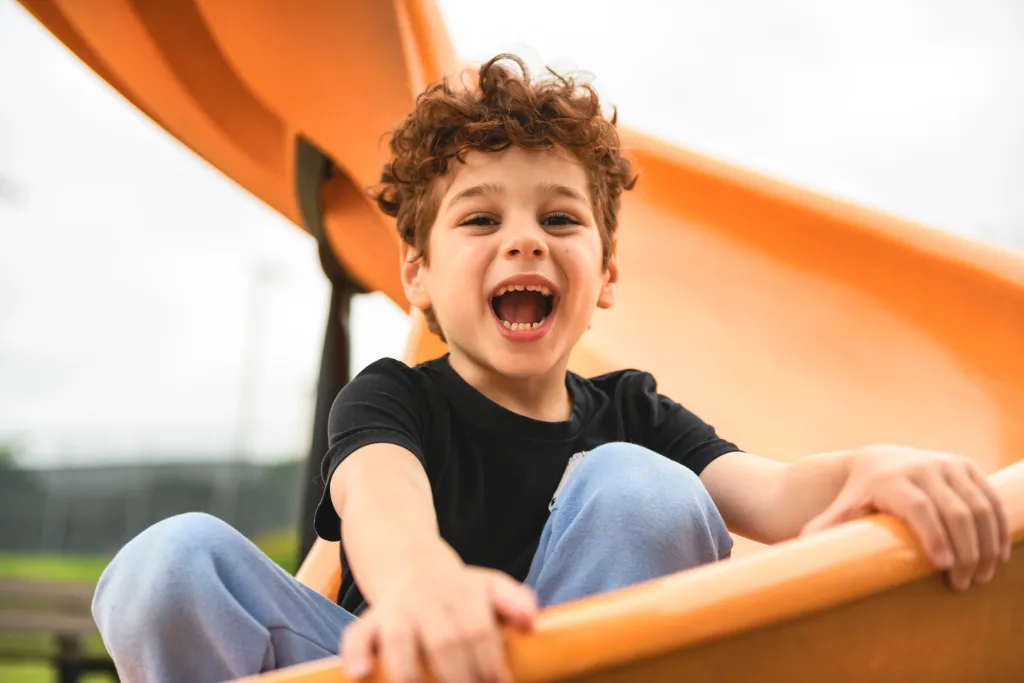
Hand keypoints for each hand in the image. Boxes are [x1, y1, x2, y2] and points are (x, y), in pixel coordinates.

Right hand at [340, 557, 537, 682]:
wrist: (413, 568)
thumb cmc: (459, 592)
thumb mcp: (489, 586)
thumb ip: (513, 600)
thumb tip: (532, 620)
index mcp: (461, 592)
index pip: (478, 629)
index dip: (489, 661)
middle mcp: (427, 600)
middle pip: (444, 640)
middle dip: (459, 675)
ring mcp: (396, 611)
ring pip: (400, 640)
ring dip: (410, 673)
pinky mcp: (369, 622)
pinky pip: (356, 636)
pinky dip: (357, 655)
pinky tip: (362, 675)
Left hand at [801, 445, 1010, 590]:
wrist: (877, 461)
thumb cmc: (858, 496)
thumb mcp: (841, 510)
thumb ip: (824, 530)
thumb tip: (801, 552)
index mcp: (891, 479)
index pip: (920, 508)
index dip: (934, 537)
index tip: (942, 567)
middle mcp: (923, 467)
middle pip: (956, 512)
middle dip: (965, 551)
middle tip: (964, 583)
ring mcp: (948, 464)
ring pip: (979, 507)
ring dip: (986, 544)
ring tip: (981, 575)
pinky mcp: (967, 466)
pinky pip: (990, 499)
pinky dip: (997, 527)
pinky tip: (997, 555)